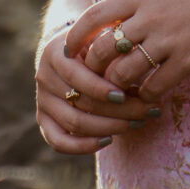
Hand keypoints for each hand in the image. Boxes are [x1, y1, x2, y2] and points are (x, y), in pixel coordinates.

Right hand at [34, 25, 160, 154]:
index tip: (124, 96)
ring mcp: (42, 101)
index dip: (100, 89)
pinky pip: (58, 141)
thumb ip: (114, 54)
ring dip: (109, 127)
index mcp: (54, 53)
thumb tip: (140, 75)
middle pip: (79, 102)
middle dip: (118, 110)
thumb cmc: (96, 48)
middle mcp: (44, 77)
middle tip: (147, 112)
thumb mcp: (103, 42)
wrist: (73, 56)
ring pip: (74, 123)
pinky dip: (83, 146)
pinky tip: (108, 140)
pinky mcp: (44, 120)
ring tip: (137, 123)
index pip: (76, 76)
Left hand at [71, 0, 189, 101]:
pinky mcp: (189, 60)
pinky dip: (147, 95)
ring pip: (124, 73)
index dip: (77, 35)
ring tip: (122, 92)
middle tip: (96, 80)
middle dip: (94, 69)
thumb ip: (144, 2)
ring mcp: (169, 39)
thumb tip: (118, 19)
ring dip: (119, 87)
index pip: (95, 14)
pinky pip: (154, 86)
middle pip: (103, 49)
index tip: (69, 49)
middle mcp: (151, 15)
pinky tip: (150, 97)